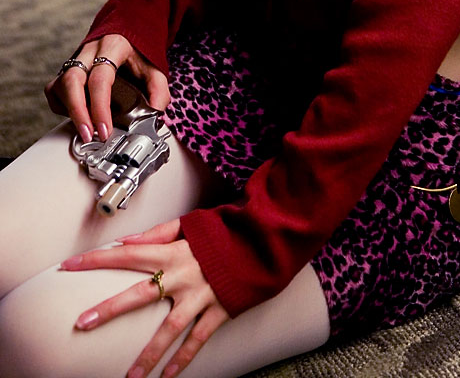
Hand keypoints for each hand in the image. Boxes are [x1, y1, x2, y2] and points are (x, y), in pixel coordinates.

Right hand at [45, 33, 169, 143]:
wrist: (127, 31)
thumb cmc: (139, 51)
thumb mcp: (155, 68)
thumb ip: (159, 92)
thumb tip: (155, 117)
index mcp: (114, 47)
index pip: (100, 78)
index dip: (100, 107)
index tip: (105, 129)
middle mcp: (90, 50)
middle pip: (72, 80)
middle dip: (78, 112)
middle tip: (88, 135)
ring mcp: (76, 58)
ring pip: (61, 84)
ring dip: (70, 111)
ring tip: (85, 128)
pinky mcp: (67, 68)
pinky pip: (54, 88)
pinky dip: (61, 105)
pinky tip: (76, 114)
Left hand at [61, 219, 228, 377]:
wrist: (262, 240)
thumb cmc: (224, 232)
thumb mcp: (191, 224)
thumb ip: (158, 232)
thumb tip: (127, 240)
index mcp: (173, 251)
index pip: (128, 254)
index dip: (98, 259)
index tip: (70, 265)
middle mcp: (183, 275)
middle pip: (140, 294)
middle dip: (109, 309)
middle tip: (81, 324)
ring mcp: (200, 295)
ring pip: (169, 328)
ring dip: (149, 353)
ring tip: (130, 376)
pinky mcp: (219, 310)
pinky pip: (198, 339)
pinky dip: (184, 359)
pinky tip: (168, 376)